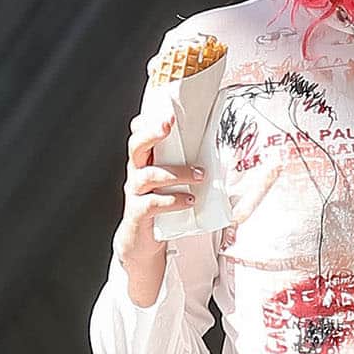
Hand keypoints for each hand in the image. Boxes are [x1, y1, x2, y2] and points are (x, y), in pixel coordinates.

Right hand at [112, 105, 201, 282]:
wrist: (143, 242)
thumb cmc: (162, 207)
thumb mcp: (173, 184)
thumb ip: (186, 167)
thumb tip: (219, 153)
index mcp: (145, 162)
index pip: (139, 134)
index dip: (147, 121)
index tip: (166, 110)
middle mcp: (136, 173)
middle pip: (136, 146)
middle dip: (152, 133)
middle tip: (169, 124)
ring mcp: (135, 193)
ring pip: (148, 174)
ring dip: (176, 173)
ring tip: (199, 176)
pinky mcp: (138, 213)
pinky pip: (152, 203)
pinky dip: (172, 200)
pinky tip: (188, 201)